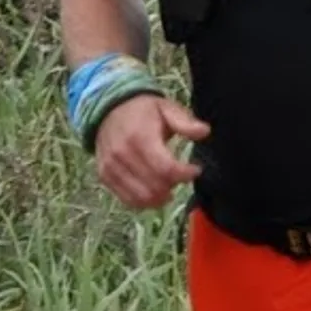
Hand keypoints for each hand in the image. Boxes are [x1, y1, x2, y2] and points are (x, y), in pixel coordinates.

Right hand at [94, 92, 208, 207]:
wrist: (108, 110)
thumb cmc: (143, 111)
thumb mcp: (167, 109)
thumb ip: (185, 122)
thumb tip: (205, 131)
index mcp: (140, 137)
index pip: (166, 169)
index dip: (185, 174)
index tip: (195, 169)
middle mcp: (122, 154)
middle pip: (156, 187)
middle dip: (174, 185)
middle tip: (180, 175)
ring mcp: (111, 168)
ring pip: (143, 198)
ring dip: (161, 197)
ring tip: (169, 184)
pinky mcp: (105, 177)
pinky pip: (128, 200)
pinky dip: (145, 201)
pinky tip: (155, 191)